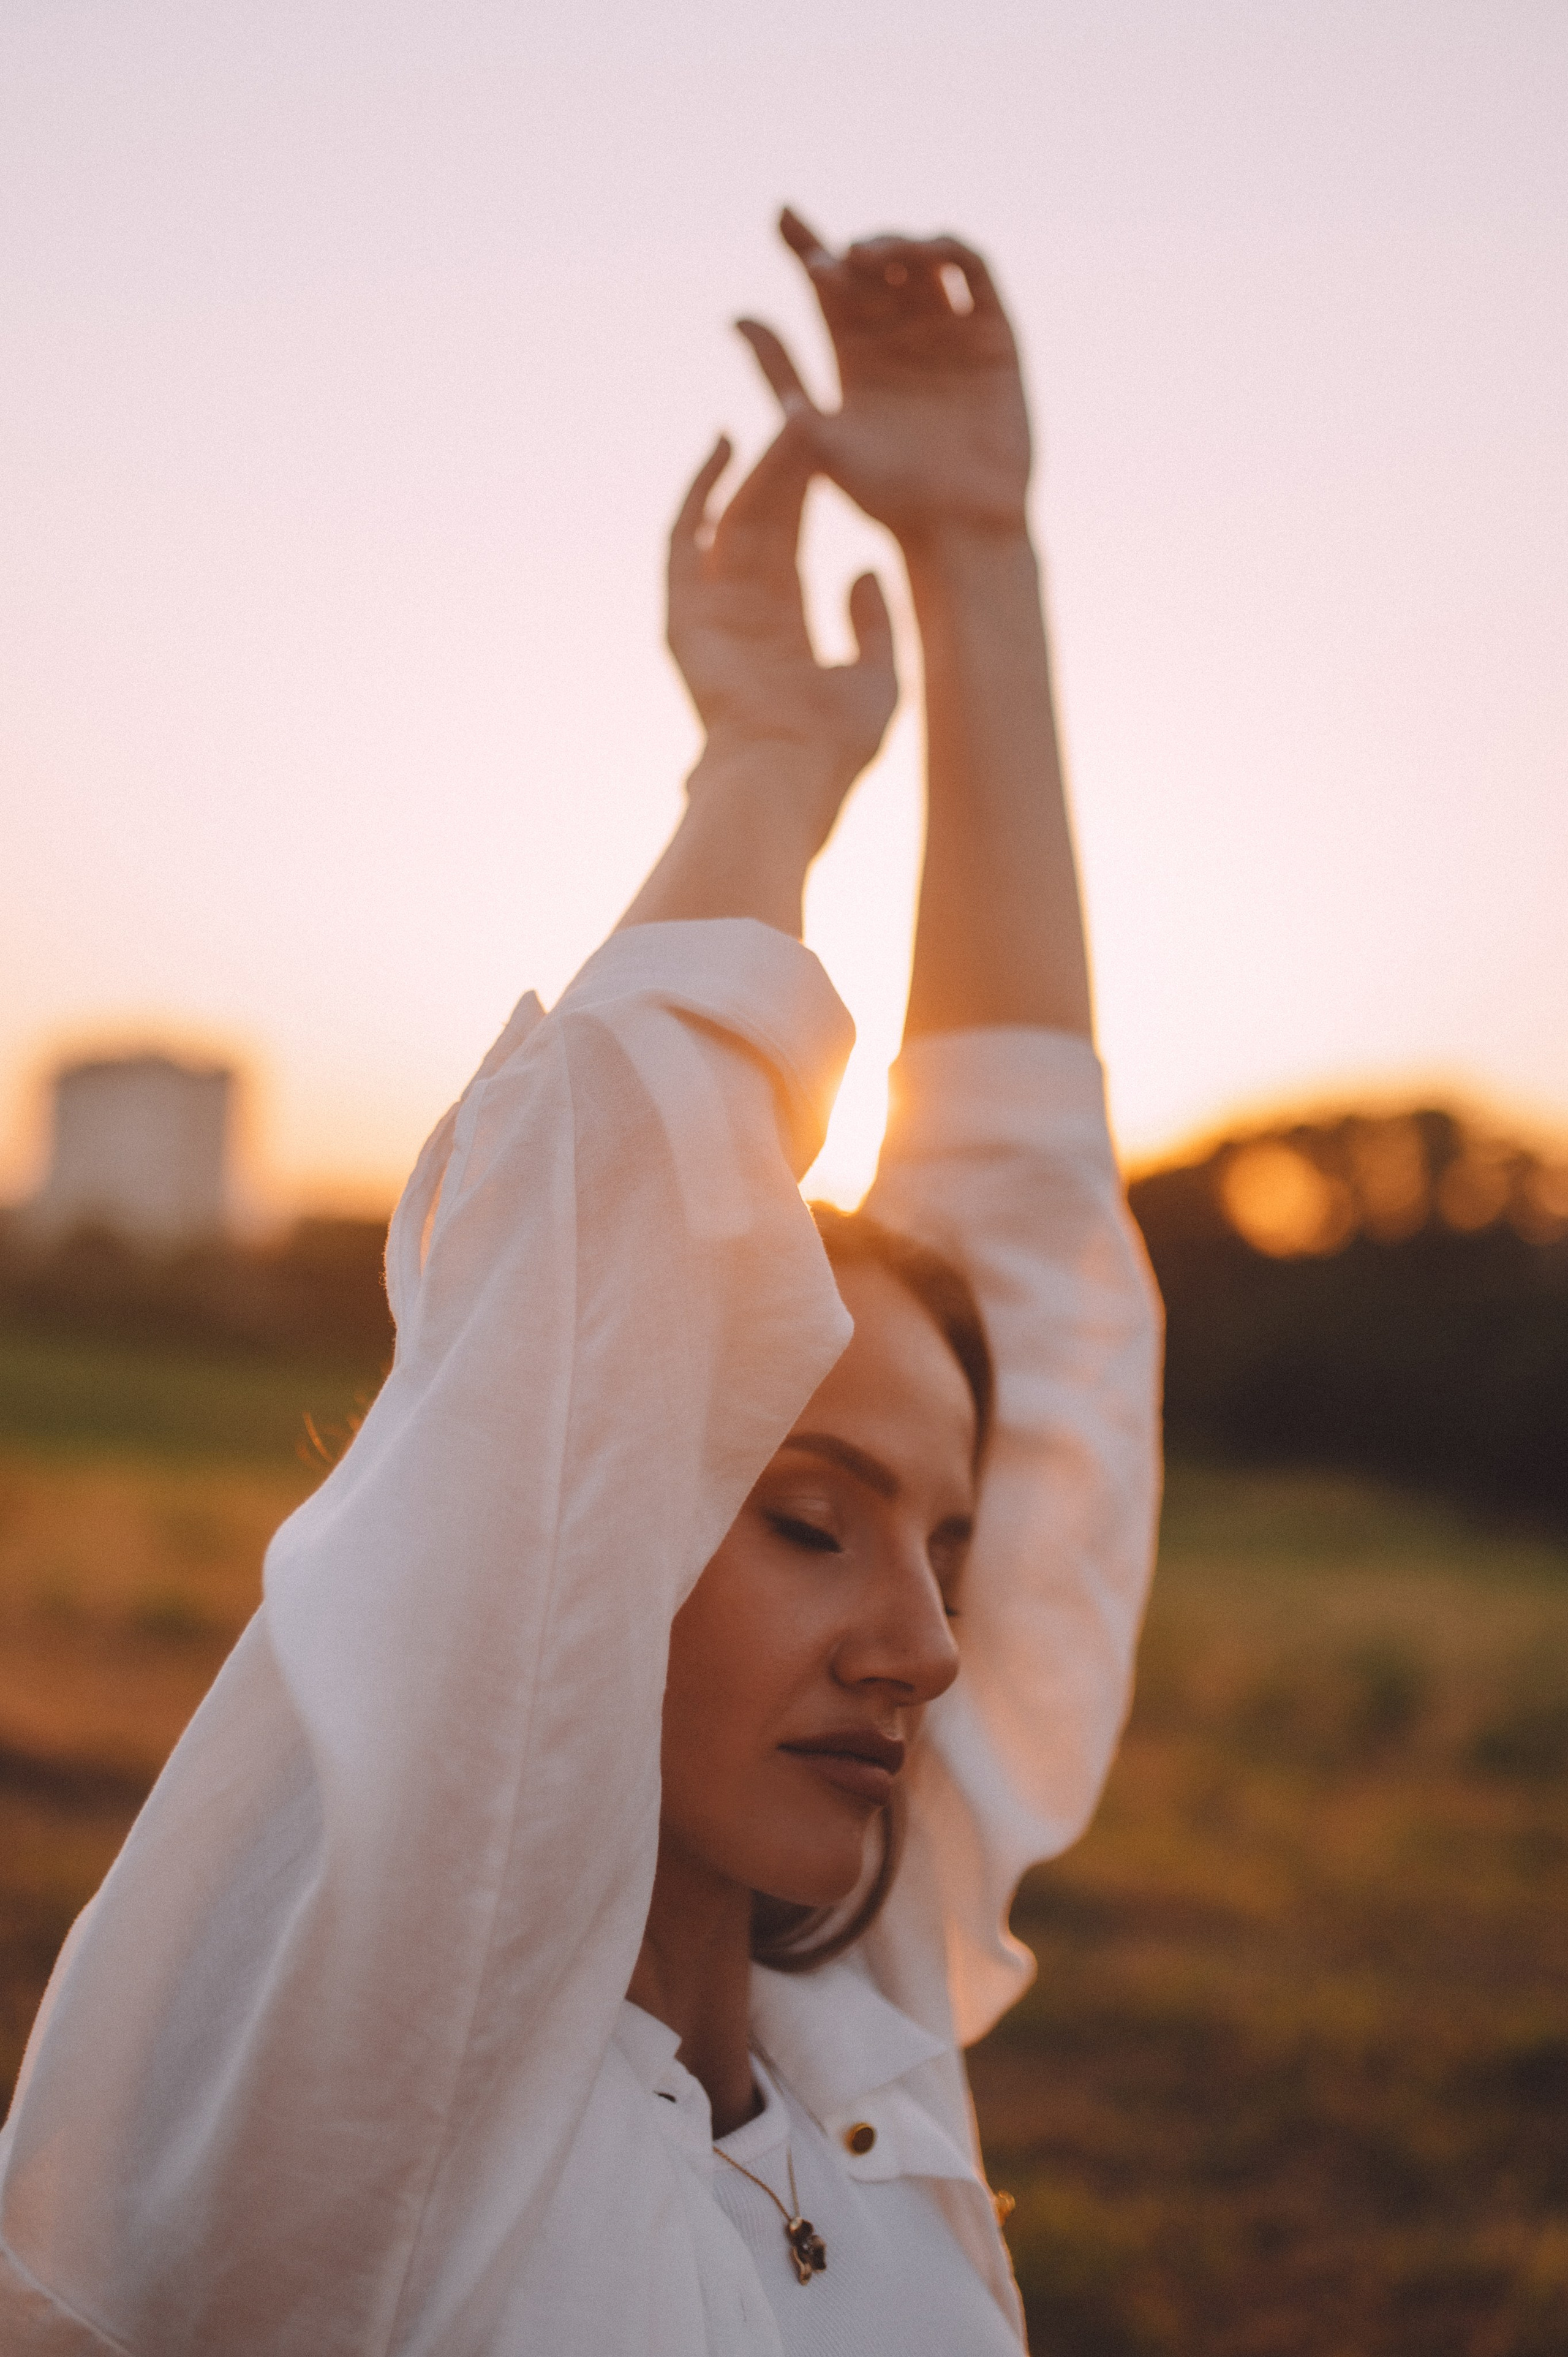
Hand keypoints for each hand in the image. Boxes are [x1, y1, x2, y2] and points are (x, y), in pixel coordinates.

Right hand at [667, 421, 896, 845]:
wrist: (787, 780)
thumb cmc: (835, 748)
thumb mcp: (879, 678)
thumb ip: (875, 623)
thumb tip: (867, 565)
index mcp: (782, 632)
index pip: (787, 543)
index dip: (801, 492)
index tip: (820, 446)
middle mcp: (741, 617)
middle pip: (757, 522)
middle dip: (781, 467)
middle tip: (804, 408)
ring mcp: (710, 616)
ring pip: (728, 521)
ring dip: (755, 468)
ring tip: (784, 415)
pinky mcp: (683, 619)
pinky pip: (682, 544)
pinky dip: (697, 495)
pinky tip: (720, 448)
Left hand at [736, 210, 1031, 548]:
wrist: (957, 529)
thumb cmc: (884, 498)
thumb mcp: (817, 436)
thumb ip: (779, 374)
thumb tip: (735, 316)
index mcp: (854, 355)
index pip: (826, 284)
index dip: (805, 244)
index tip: (781, 216)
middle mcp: (899, 336)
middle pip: (873, 264)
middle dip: (852, 249)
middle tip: (836, 261)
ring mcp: (947, 331)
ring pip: (922, 259)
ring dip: (899, 242)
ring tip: (874, 256)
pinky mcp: (993, 335)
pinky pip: (976, 273)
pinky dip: (952, 250)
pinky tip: (928, 251)